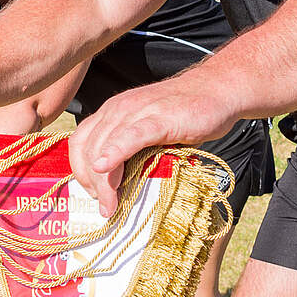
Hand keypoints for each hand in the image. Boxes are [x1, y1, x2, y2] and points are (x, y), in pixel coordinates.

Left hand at [68, 79, 237, 215]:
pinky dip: (114, 152)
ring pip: (105, 145)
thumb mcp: (149, 131)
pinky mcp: (159, 118)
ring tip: (111, 204)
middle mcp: (118, 109)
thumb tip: (120, 186)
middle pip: (89, 148)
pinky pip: (130, 136)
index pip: (80, 142)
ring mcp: (137, 111)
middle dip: (91, 183)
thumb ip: (132, 150)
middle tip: (105, 207)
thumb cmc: (185, 114)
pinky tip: (106, 167)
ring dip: (104, 180)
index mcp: (112, 112)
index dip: (79, 170)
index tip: (92, 193)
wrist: (217, 89)